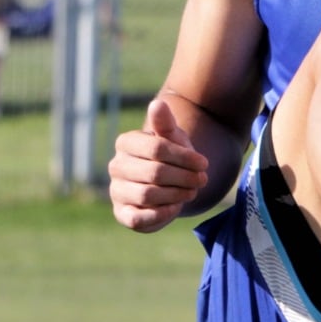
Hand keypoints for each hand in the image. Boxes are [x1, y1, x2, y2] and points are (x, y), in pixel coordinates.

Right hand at [108, 99, 208, 232]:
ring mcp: (116, 190)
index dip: (184, 157)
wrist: (166, 182)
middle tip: (202, 180)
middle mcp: (116, 166)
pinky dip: (160, 214)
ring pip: (147, 194)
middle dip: (183, 177)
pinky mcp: (121, 213)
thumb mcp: (172, 137)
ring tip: (192, 191)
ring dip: (176, 194)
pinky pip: (137, 217)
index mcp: (126, 142)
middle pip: (154, 172)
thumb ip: (165, 123)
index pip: (157, 148)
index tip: (204, 163)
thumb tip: (157, 103)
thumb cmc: (170, 155)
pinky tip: (175, 208)